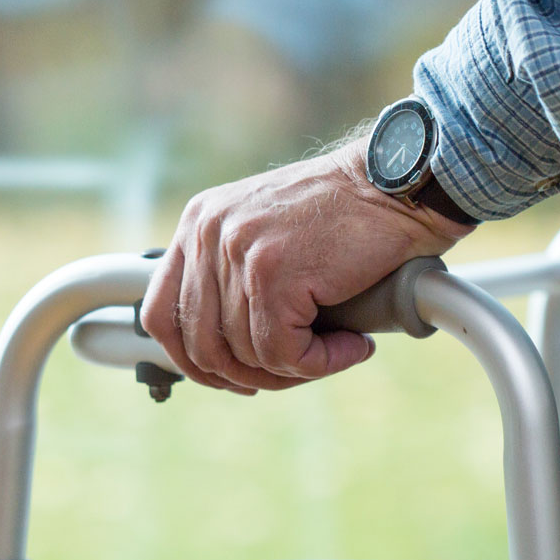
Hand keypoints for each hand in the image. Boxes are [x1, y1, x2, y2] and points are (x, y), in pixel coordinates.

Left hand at [140, 139, 473, 393]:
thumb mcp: (269, 232)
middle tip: (295, 371)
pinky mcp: (272, 274)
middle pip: (200, 344)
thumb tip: (222, 355)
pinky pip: (283, 353)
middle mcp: (208, 233)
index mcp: (199, 222)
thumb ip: (234, 276)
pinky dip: (322, 363)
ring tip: (335, 352)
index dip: (193, 360)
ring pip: (245, 355)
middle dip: (248, 375)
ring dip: (296, 369)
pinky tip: (352, 347)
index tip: (232, 375)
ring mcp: (237, 252)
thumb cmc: (348, 213)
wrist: (398, 184)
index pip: (160, 312)